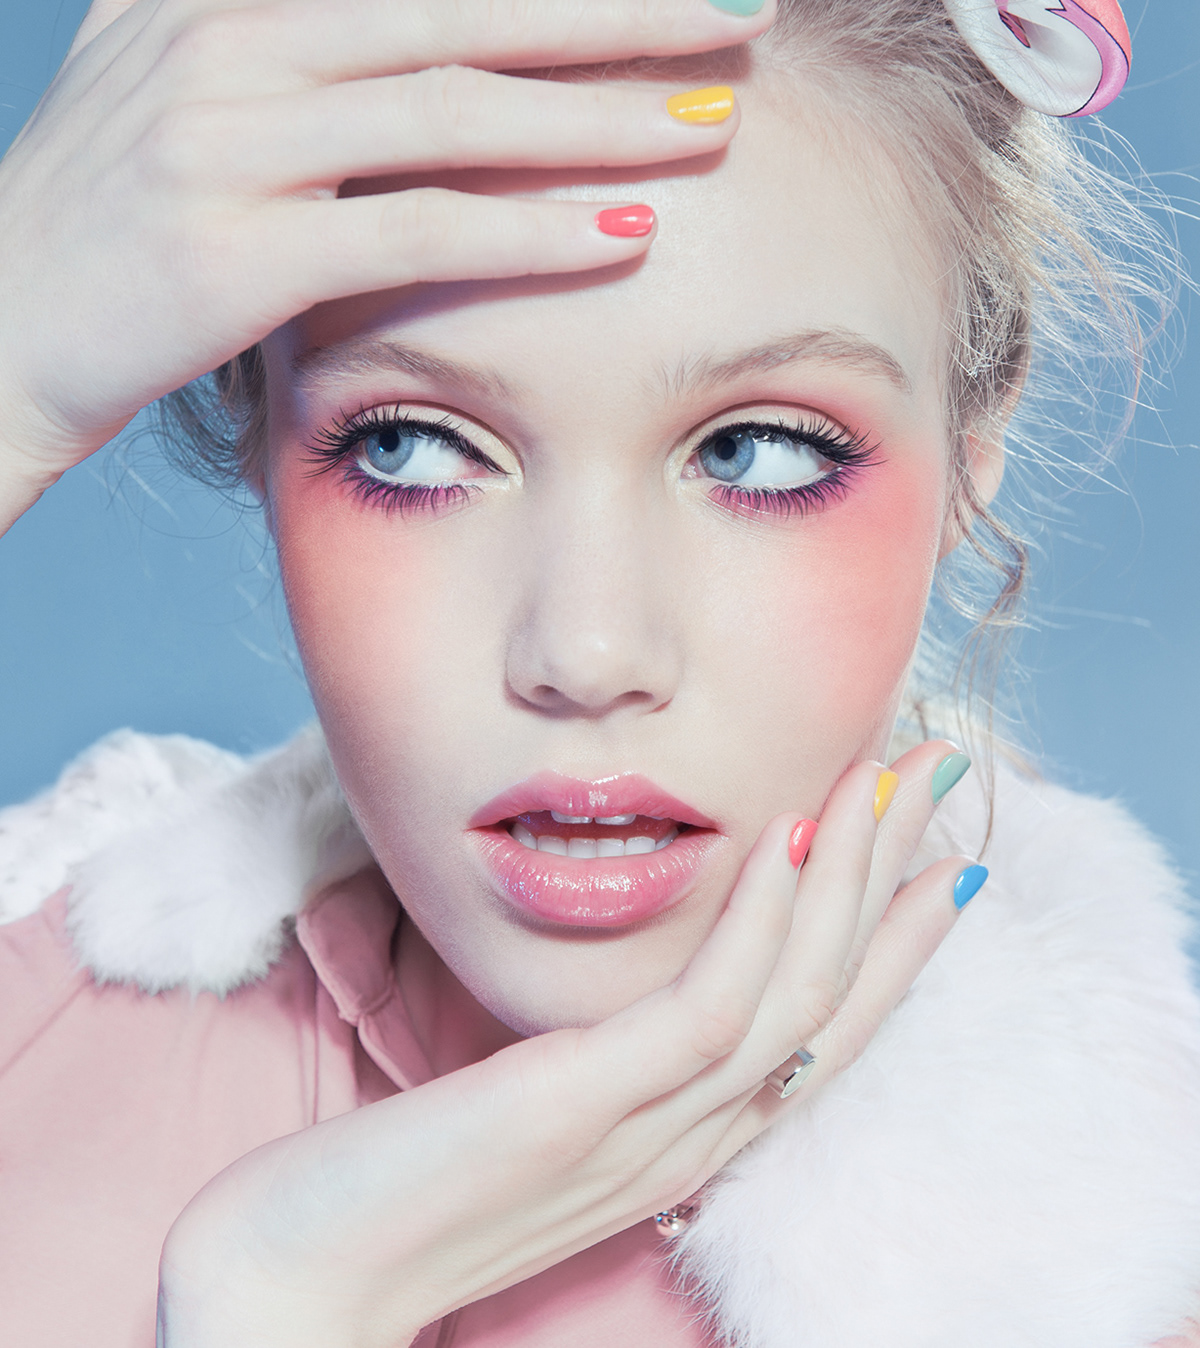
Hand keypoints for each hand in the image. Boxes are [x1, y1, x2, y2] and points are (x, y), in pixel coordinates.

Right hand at [0, 0, 775, 526]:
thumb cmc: (85, 187)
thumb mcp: (126, 26)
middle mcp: (238, 47)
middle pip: (464, 6)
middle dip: (619, 6)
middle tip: (745, 15)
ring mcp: (237, 149)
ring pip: (454, 115)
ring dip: (598, 120)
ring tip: (712, 127)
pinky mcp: (242, 259)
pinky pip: (413, 235)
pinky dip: (524, 236)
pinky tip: (622, 238)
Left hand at [156, 741, 980, 1347]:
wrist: (294, 1285)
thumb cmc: (394, 1183)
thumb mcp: (525, 1109)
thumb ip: (593, 1066)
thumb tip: (626, 994)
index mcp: (676, 1143)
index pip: (815, 1039)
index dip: (888, 950)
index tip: (934, 862)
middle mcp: (682, 1145)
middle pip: (828, 1007)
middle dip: (892, 886)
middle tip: (936, 777)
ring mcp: (639, 1134)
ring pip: (790, 1000)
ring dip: (848, 882)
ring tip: (883, 781)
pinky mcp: (579, 1110)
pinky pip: (704, 1014)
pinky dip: (758, 923)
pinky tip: (783, 840)